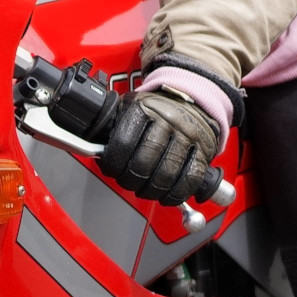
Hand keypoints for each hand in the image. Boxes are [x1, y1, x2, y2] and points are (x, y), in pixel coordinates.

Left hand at [98, 86, 223, 207]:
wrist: (193, 100)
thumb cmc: (156, 110)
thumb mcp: (129, 107)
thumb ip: (112, 125)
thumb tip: (91, 146)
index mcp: (144, 108)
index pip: (123, 143)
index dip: (112, 164)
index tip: (110, 169)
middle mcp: (168, 120)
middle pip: (144, 163)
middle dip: (130, 180)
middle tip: (127, 182)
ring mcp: (188, 136)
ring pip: (166, 174)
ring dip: (151, 190)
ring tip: (143, 190)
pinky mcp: (205, 151)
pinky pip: (190, 179)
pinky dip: (176, 194)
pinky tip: (166, 196)